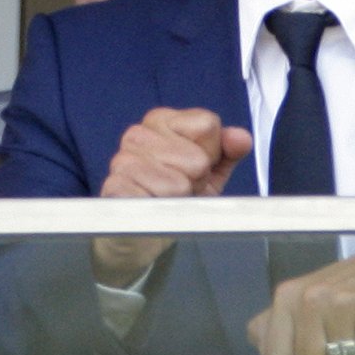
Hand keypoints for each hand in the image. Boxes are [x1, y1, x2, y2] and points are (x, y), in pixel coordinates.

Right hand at [94, 108, 251, 281]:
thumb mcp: (213, 171)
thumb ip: (229, 150)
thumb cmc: (180, 196)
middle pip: (196, 158)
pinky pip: (157, 200)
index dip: (211, 152)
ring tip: (168, 198)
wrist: (149, 234)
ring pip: (178, 182)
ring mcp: (122, 161)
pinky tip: (151, 207)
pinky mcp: (114, 189)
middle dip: (197, 178)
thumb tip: (240, 138)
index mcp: (162, 120)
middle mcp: (138, 134)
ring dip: (180, 197)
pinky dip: (163, 210)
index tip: (199, 166)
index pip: (208, 125)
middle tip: (182, 186)